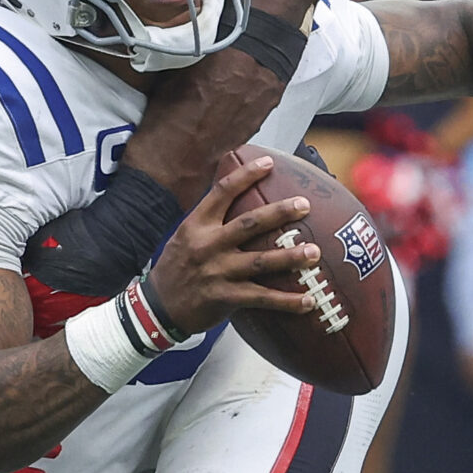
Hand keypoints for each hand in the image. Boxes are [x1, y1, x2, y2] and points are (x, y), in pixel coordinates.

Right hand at [144, 154, 319, 336]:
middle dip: (279, 212)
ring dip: (290, 257)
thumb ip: (211, 221)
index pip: (222, 193)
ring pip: (260, 262)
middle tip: (304, 204)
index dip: (246, 175)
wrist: (158, 308)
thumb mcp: (186, 237)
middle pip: (249, 224)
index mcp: (197, 225)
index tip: (269, 163)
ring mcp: (217, 272)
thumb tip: (243, 201)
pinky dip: (287, 301)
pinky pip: (262, 298)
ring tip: (314, 252)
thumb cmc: (177, 268)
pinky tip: (308, 300)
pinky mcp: (225, 298)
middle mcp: (208, 245)